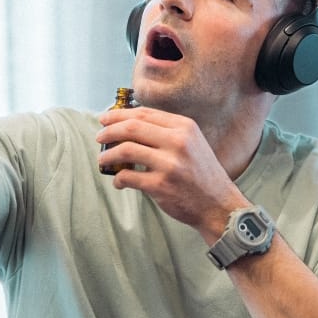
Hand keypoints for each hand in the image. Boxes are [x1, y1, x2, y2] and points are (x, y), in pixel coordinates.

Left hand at [96, 106, 246, 237]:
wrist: (218, 204)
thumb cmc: (201, 174)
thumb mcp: (192, 143)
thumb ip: (166, 132)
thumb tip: (128, 124)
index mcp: (185, 127)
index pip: (144, 113)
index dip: (119, 114)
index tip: (105, 119)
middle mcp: (178, 142)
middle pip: (131, 127)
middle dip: (109, 131)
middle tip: (99, 137)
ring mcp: (169, 164)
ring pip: (125, 150)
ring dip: (108, 154)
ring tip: (103, 159)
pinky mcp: (161, 186)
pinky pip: (128, 177)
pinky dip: (118, 179)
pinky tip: (118, 182)